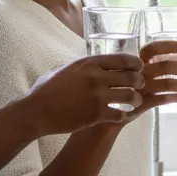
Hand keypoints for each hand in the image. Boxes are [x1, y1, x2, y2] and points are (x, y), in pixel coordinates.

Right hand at [23, 54, 145, 132]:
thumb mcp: (63, 69)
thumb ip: (79, 66)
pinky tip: (120, 116)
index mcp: (89, 63)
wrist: (36, 111)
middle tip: (140, 87)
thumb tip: (89, 64)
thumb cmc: (45, 90)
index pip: (123, 59)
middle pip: (131, 77)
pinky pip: (120, 114)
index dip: (136, 64)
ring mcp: (97, 95)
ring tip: (135, 103)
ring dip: (135, 100)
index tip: (140, 68)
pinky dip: (123, 116)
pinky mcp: (96, 114)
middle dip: (139, 82)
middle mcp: (96, 77)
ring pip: (130, 96)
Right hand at [122, 39, 176, 121]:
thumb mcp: (122, 74)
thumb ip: (140, 68)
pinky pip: (162, 99)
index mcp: (131, 63)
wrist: (103, 115)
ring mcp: (138, 90)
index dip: (170, 46)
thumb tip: (169, 62)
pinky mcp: (140, 105)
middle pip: (164, 66)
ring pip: (166, 84)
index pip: (152, 48)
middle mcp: (135, 74)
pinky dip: (176, 97)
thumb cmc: (114, 91)